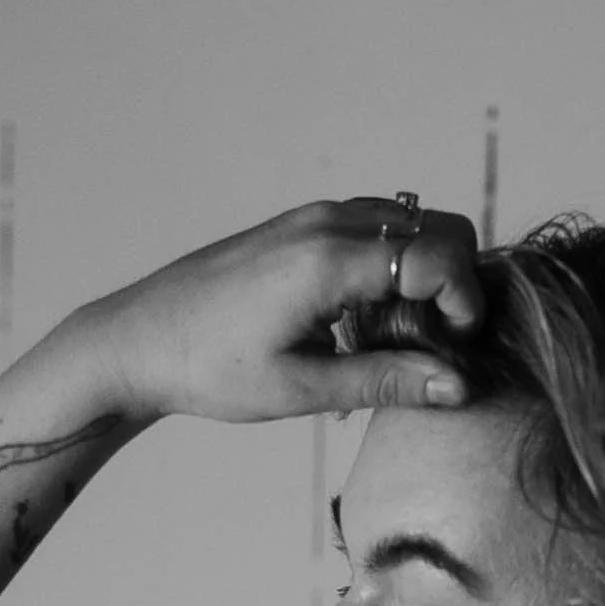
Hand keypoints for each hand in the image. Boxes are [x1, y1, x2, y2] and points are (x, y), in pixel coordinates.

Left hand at [92, 198, 485, 424]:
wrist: (139, 339)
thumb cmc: (211, 370)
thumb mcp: (303, 388)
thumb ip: (385, 382)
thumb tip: (458, 387)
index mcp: (328, 260)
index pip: (436, 255)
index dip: (465, 301)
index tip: (459, 349)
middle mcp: (328, 222)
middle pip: (437, 227)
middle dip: (457, 283)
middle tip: (438, 346)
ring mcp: (315, 216)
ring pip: (410, 224)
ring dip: (426, 275)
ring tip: (402, 339)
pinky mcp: (303, 224)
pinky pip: (375, 229)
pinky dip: (394, 266)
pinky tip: (368, 320)